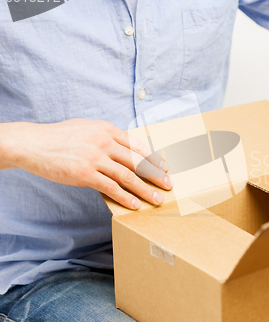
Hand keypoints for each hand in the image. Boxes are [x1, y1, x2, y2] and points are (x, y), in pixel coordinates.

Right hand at [8, 119, 172, 209]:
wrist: (33, 143)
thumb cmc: (60, 136)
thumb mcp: (87, 128)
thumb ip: (107, 137)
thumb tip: (125, 148)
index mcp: (107, 130)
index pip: (137, 145)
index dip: (153, 158)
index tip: (165, 167)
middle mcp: (104, 142)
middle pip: (137, 161)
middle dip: (156, 175)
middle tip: (169, 185)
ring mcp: (95, 158)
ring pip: (128, 176)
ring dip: (145, 189)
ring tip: (157, 199)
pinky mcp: (84, 174)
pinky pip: (110, 187)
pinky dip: (125, 197)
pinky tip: (134, 205)